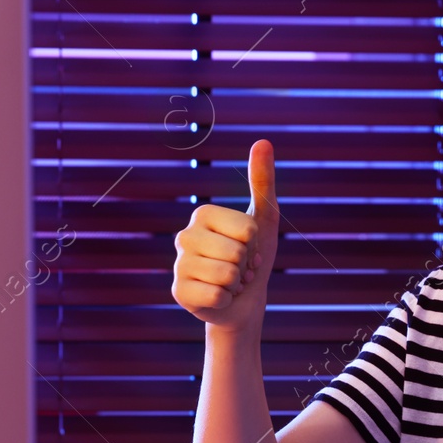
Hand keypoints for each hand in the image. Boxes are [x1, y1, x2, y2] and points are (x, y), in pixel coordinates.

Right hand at [171, 139, 278, 329]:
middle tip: (239, 268)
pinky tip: (219, 297)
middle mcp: (184, 235)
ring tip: (230, 283)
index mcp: (203, 213)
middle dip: (246, 266)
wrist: (244, 302)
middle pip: (236, 252)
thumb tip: (263, 141)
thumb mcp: (265, 219)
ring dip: (236, 284)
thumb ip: (262, 181)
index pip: (247, 230)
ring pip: (226, 274)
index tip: (249, 248)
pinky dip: (226, 300)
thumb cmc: (254, 258)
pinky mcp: (178, 292)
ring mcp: (178, 264)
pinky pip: (215, 295)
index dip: (256, 244)